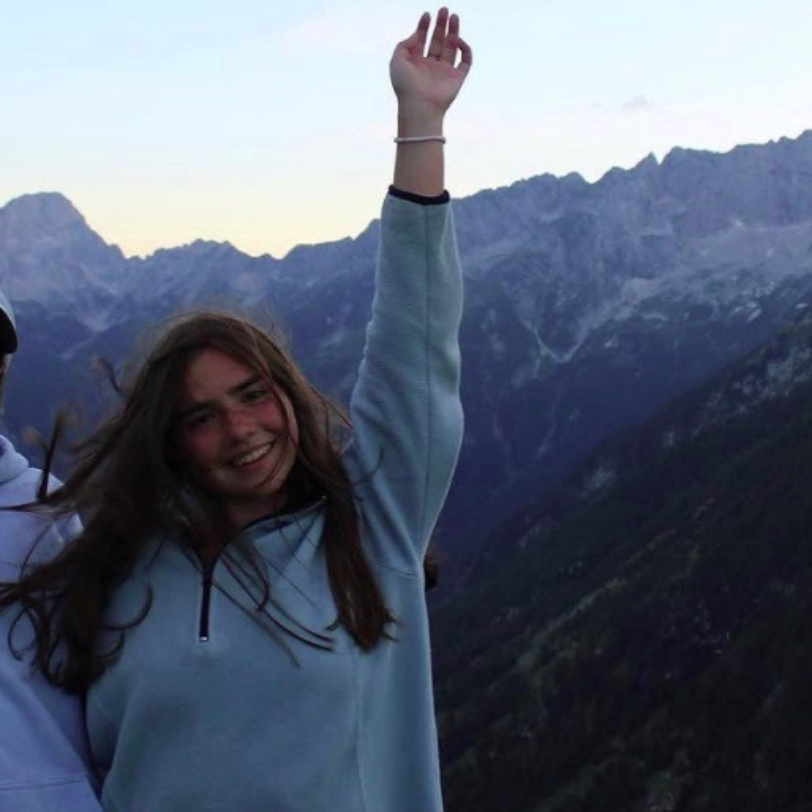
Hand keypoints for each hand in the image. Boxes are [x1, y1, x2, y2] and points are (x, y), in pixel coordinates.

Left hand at [390, 8, 472, 126]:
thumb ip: (404, 44)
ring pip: (452, 48)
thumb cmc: (406, 86)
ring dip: (454, 31)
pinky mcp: (457, 78)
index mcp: (416, 63)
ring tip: (453, 16)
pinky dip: (464, 48)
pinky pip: (465, 60)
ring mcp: (445, 72)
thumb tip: (416, 34)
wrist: (419, 106)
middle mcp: (431, 66)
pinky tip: (456, 39)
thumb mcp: (397, 60)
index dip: (424, 26)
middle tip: (444, 10)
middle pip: (438, 41)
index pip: (422, 40)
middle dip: (441, 25)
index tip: (427, 15)